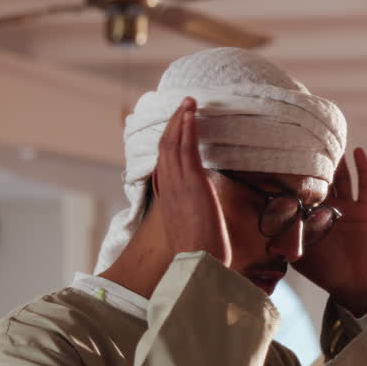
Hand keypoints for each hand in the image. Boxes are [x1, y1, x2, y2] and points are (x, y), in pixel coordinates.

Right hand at [153, 98, 229, 265]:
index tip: (173, 127)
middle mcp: (169, 187)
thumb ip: (195, 215)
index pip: (163, 163)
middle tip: (182, 105)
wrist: (199, 263)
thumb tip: (204, 210)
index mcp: (167, 198)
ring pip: (173, 142)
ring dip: (181, 119)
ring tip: (188, 102)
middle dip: (173, 123)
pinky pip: (187, 147)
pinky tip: (192, 113)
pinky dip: (188, 127)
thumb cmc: (200, 254)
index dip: (167, 142)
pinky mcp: (193, 182)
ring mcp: (179, 183)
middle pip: (164, 146)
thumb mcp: (194, 229)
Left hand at [293, 147, 366, 315]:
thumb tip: (265, 235)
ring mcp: (346, 208)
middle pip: (319, 180)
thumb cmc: (326, 274)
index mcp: (309, 218)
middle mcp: (326, 209)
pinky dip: (363, 169)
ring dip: (336, 160)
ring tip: (328, 139)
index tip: (279, 156)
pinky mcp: (364, 211)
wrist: (355, 285)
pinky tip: (358, 151)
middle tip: (303, 137)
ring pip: (341, 178)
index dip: (290, 176)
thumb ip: (286, 244)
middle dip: (312, 161)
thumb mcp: (301, 258)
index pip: (297, 192)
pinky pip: (364, 186)